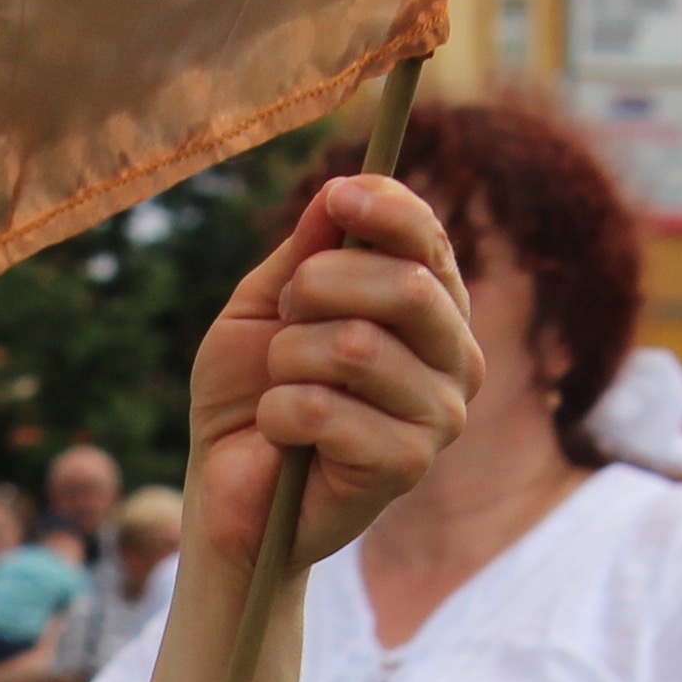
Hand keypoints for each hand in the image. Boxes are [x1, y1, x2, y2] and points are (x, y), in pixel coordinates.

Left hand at [180, 173, 476, 580]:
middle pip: (406, 287)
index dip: (387, 209)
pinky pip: (323, 408)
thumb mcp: (265, 306)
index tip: (338, 198)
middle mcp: (453, 361)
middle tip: (284, 321)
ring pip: (355, 347)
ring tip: (281, 385)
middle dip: (317, 289)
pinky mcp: (407, 466)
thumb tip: (339, 190)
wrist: (228, 491)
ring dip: (288, 360)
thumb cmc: (250, 395)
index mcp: (430, 312)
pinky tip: (281, 436)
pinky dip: (278, 414)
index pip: (430, 241)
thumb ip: (304, 252)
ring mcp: (439, 417)